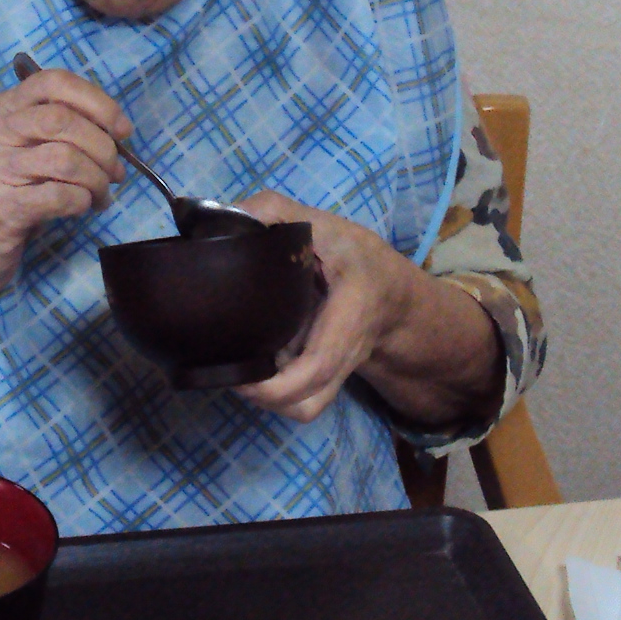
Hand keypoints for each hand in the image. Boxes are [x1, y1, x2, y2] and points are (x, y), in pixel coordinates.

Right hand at [0, 69, 127, 302]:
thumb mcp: (15, 154)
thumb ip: (52, 133)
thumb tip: (112, 132)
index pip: (51, 82)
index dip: (96, 101)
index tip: (120, 129)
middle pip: (62, 118)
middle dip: (103, 145)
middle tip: (115, 171)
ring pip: (66, 157)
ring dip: (97, 178)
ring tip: (101, 195)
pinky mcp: (0, 210)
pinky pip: (61, 195)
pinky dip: (83, 201)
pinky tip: (83, 208)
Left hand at [229, 191, 417, 422]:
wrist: (392, 291)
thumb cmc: (357, 257)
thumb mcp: (324, 225)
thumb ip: (275, 211)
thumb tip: (228, 214)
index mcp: (348, 315)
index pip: (318, 365)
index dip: (277, 384)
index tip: (242, 377)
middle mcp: (344, 353)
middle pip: (307, 402)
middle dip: (265, 398)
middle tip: (228, 369)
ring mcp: (336, 371)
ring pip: (306, 408)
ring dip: (270, 401)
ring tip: (238, 371)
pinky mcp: (326, 378)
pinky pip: (304, 400)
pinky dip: (276, 394)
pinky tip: (254, 366)